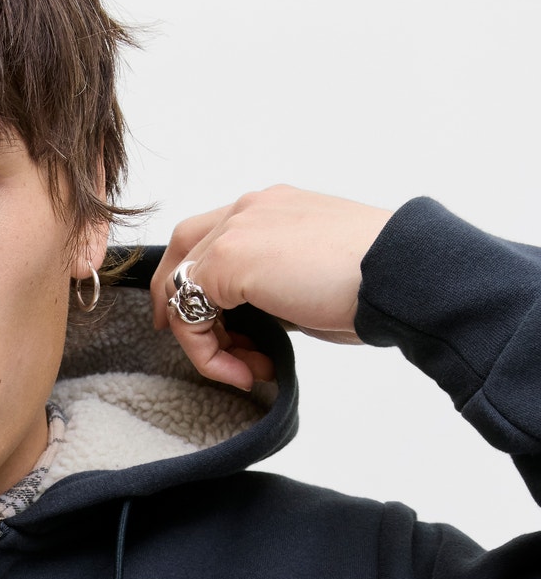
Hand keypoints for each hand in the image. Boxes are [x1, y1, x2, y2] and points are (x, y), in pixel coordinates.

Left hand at [149, 184, 394, 390]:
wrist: (399, 274)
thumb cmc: (373, 284)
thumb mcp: (311, 280)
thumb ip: (273, 288)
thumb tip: (250, 323)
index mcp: (274, 207)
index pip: (213, 238)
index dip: (200, 285)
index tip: (217, 330)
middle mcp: (250, 209)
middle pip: (183, 251)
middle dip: (178, 305)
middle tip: (201, 350)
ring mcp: (235, 229)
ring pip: (180, 288)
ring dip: (206, 343)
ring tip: (249, 372)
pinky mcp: (226, 260)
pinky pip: (188, 315)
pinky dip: (207, 353)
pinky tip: (246, 371)